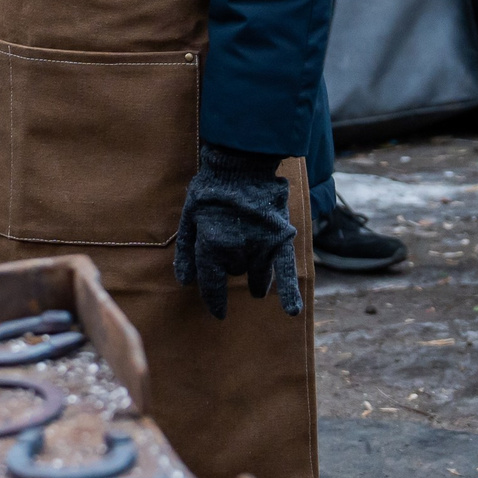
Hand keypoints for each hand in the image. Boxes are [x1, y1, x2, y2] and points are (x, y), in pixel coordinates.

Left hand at [173, 143, 295, 320]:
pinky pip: (285, 271)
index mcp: (211, 246)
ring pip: (256, 272)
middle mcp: (236, 250)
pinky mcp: (280, 239)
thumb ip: (186, 251)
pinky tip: (292, 311)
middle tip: (230, 238)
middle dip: (230, 263)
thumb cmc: (210, 190)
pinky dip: (290, 292)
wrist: (243, 164)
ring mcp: (260, 245)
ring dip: (253, 272)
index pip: (212, 284)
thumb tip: (184, 282)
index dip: (214, 300)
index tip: (218, 313)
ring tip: (253, 271)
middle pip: (235, 272)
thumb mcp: (188, 217)